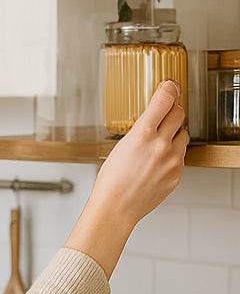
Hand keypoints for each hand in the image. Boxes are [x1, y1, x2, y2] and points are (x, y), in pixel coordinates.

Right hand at [65, 79, 186, 275]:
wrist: (116, 208)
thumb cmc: (110, 182)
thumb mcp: (120, 148)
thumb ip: (141, 132)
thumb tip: (154, 121)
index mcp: (142, 135)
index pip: (165, 100)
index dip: (170, 88)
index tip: (170, 85)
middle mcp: (161, 145)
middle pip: (179, 113)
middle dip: (174, 109)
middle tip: (167, 109)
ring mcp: (172, 160)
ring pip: (183, 135)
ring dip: (174, 134)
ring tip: (159, 143)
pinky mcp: (177, 174)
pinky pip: (181, 157)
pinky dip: (172, 155)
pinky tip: (156, 163)